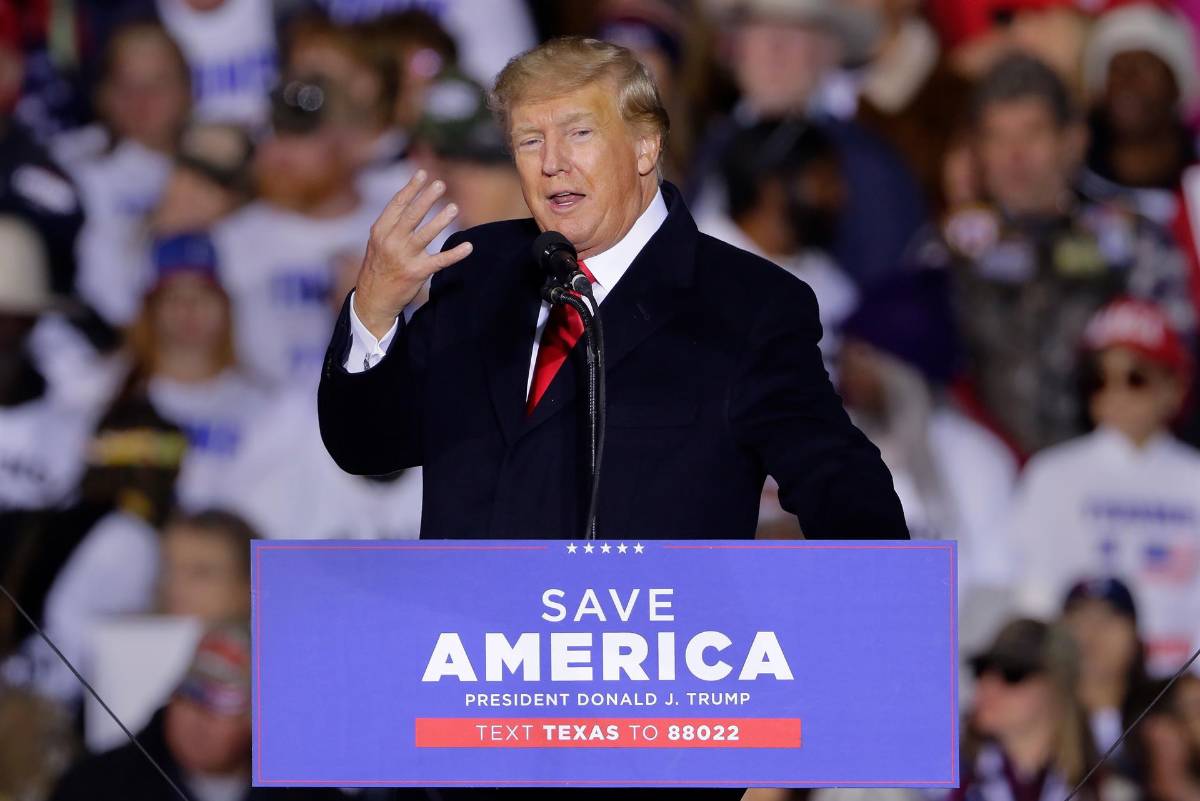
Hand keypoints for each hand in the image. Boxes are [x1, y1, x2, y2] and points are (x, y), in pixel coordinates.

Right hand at [353, 170, 473, 336]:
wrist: (373, 299)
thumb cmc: (379, 266)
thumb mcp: (377, 242)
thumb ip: (392, 223)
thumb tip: (411, 199)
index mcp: (380, 231)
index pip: (397, 205)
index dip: (411, 188)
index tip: (423, 174)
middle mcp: (391, 242)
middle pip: (412, 215)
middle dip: (426, 198)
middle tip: (441, 184)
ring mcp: (404, 257)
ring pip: (426, 235)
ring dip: (441, 221)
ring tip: (454, 208)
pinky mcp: (417, 272)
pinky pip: (440, 261)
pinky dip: (455, 254)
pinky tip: (468, 247)